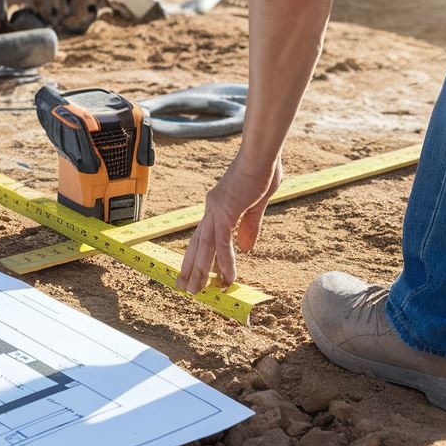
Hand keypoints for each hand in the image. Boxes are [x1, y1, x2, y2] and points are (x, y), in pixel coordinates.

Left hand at [176, 156, 282, 293]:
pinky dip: (225, 261)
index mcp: (217, 206)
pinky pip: (223, 242)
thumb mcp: (256, 205)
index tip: (197, 272)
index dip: (200, 255)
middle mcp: (212, 209)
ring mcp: (217, 211)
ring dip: (200, 270)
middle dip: (191, 267)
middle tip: (184, 287)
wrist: (261, 155)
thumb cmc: (261, 172)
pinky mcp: (226, 212)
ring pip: (205, 247)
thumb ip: (249, 227)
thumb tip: (245, 249)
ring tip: (195, 290)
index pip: (205, 236)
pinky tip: (227, 277)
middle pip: (198, 244)